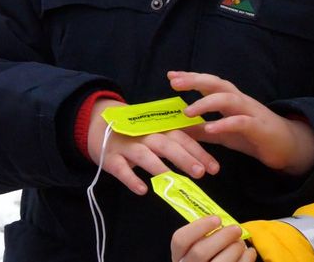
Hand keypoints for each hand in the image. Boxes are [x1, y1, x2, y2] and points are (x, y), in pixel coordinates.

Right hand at [87, 99, 220, 194]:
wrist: (98, 123)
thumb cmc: (136, 133)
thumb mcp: (156, 132)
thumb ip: (176, 142)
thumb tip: (203, 160)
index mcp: (160, 129)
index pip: (183, 138)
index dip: (199, 152)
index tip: (215, 168)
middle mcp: (145, 135)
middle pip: (167, 145)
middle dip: (184, 158)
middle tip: (200, 173)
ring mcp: (127, 146)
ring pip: (145, 155)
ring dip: (159, 167)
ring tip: (173, 180)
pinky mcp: (111, 158)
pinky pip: (121, 169)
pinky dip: (131, 179)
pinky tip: (142, 190)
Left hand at [169, 72, 313, 175]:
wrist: (286, 146)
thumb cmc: (252, 136)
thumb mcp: (223, 133)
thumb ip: (202, 130)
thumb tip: (178, 129)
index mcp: (230, 99)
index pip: (209, 83)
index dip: (191, 77)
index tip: (171, 75)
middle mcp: (240, 100)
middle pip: (217, 83)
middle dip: (195, 80)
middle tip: (174, 82)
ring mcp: (250, 112)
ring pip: (228, 99)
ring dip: (206, 103)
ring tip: (188, 111)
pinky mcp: (259, 127)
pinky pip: (241, 122)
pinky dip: (225, 124)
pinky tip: (211, 128)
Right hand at [171, 216, 256, 261]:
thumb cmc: (210, 256)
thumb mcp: (199, 245)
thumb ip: (205, 235)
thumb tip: (225, 224)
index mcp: (179, 255)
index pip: (180, 239)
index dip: (199, 227)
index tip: (217, 219)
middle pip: (200, 252)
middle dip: (222, 237)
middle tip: (236, 229)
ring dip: (234, 249)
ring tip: (241, 243)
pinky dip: (246, 259)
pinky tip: (249, 252)